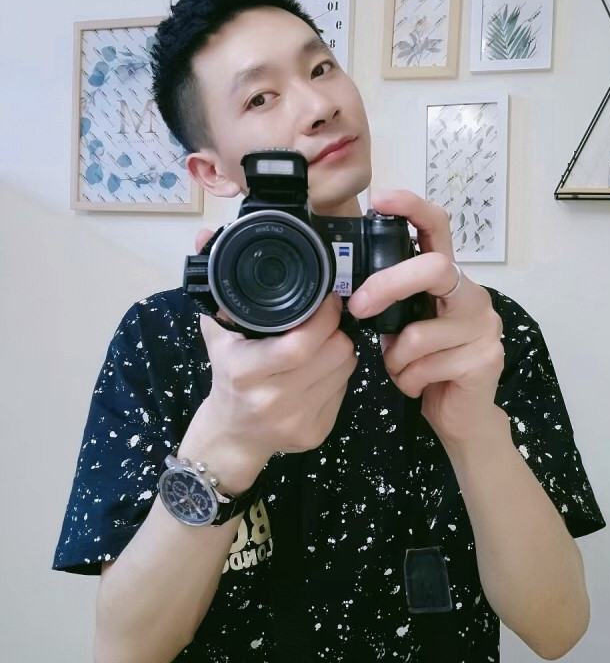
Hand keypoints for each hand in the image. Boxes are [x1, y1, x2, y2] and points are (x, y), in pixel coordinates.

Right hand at [178, 230, 357, 493]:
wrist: (232, 435)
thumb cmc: (227, 378)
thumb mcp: (218, 336)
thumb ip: (217, 286)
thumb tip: (203, 234)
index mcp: (245, 372)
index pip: (301, 344)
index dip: (323, 316)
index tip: (327, 298)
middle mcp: (273, 400)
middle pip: (334, 353)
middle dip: (336, 329)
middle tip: (327, 318)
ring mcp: (298, 421)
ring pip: (346, 368)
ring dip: (341, 348)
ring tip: (323, 341)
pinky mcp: (317, 433)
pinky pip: (345, 389)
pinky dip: (340, 372)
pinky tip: (322, 367)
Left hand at [347, 191, 505, 445]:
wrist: (461, 415)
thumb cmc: (428, 365)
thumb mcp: (405, 326)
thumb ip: (393, 304)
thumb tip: (355, 293)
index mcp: (448, 281)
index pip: (438, 229)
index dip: (412, 207)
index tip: (381, 198)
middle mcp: (471, 295)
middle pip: (434, 268)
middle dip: (388, 285)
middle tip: (360, 307)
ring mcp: (483, 326)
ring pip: (418, 333)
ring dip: (395, 359)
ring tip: (404, 369)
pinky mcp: (485, 359)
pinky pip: (425, 366)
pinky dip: (407, 380)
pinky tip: (420, 384)